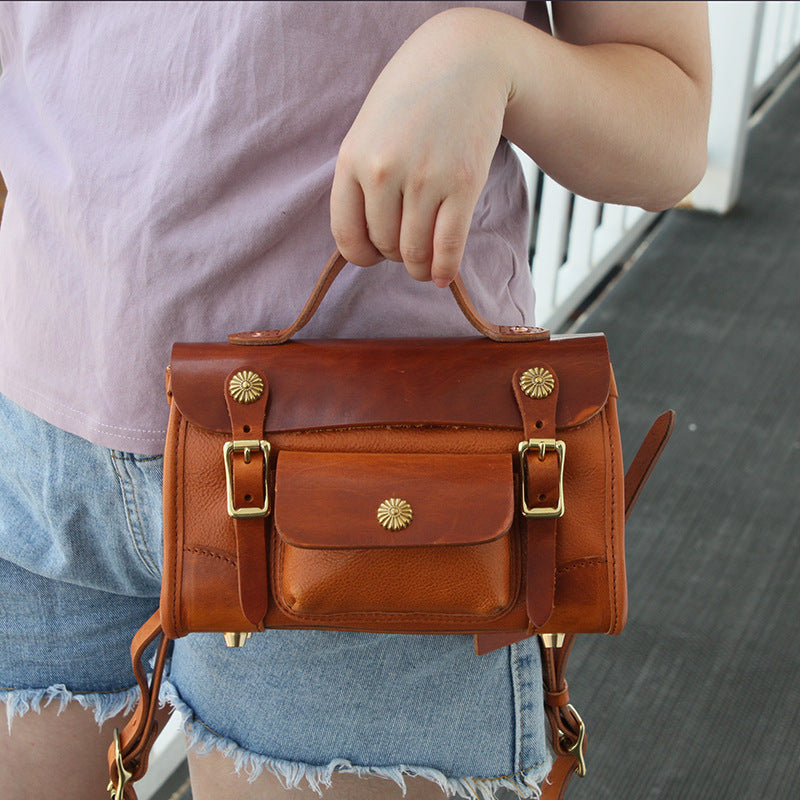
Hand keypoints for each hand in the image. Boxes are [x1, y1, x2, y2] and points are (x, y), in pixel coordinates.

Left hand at [330, 9, 511, 286]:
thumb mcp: (368, 132)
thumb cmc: (412, 99)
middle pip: (384, 246)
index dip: (362, 255)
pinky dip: (445, 269)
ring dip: (418, 266)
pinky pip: (448, 247)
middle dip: (395, 254)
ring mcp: (424, 180)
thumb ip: (360, 181)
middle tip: (407, 243)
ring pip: (414, 253)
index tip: (374, 255)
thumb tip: (364, 244)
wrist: (465, 61)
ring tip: (424, 263)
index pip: (347, 236)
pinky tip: (442, 277)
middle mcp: (383, 173)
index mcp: (352, 160)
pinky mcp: (462, 185)